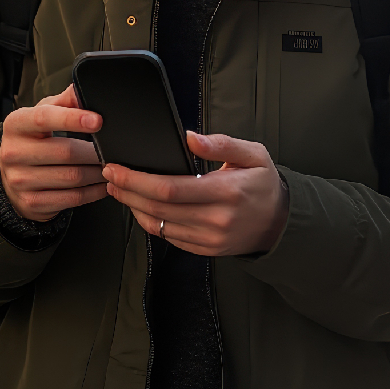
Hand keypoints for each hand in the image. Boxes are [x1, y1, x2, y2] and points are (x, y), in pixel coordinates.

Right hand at [0, 84, 105, 221]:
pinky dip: (93, 192)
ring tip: (111, 165)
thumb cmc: (35, 138)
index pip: (44, 119)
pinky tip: (103, 184)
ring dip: (97, 172)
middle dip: (94, 151)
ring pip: (72, 177)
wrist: (13, 177)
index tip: (98, 120)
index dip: (72, 119)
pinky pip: (71, 198)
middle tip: (114, 148)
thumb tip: (84, 87)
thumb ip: (65, 101)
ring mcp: (19, 181)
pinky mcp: (31, 203)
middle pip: (64, 152)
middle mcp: (13, 153)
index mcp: (16, 124)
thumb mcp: (44, 113)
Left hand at [102, 132, 288, 255]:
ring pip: (159, 225)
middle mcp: (215, 219)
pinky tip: (140, 206)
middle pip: (159, 207)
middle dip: (128, 191)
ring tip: (119, 189)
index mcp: (226, 191)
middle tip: (109, 175)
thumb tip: (189, 138)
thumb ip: (221, 144)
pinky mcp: (204, 250)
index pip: (171, 188)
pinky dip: (149, 222)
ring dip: (133, 207)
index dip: (138, 179)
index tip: (117, 168)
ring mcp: (209, 239)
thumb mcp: (253, 154)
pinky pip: (169, 237)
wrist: (279, 222)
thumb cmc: (264, 183)